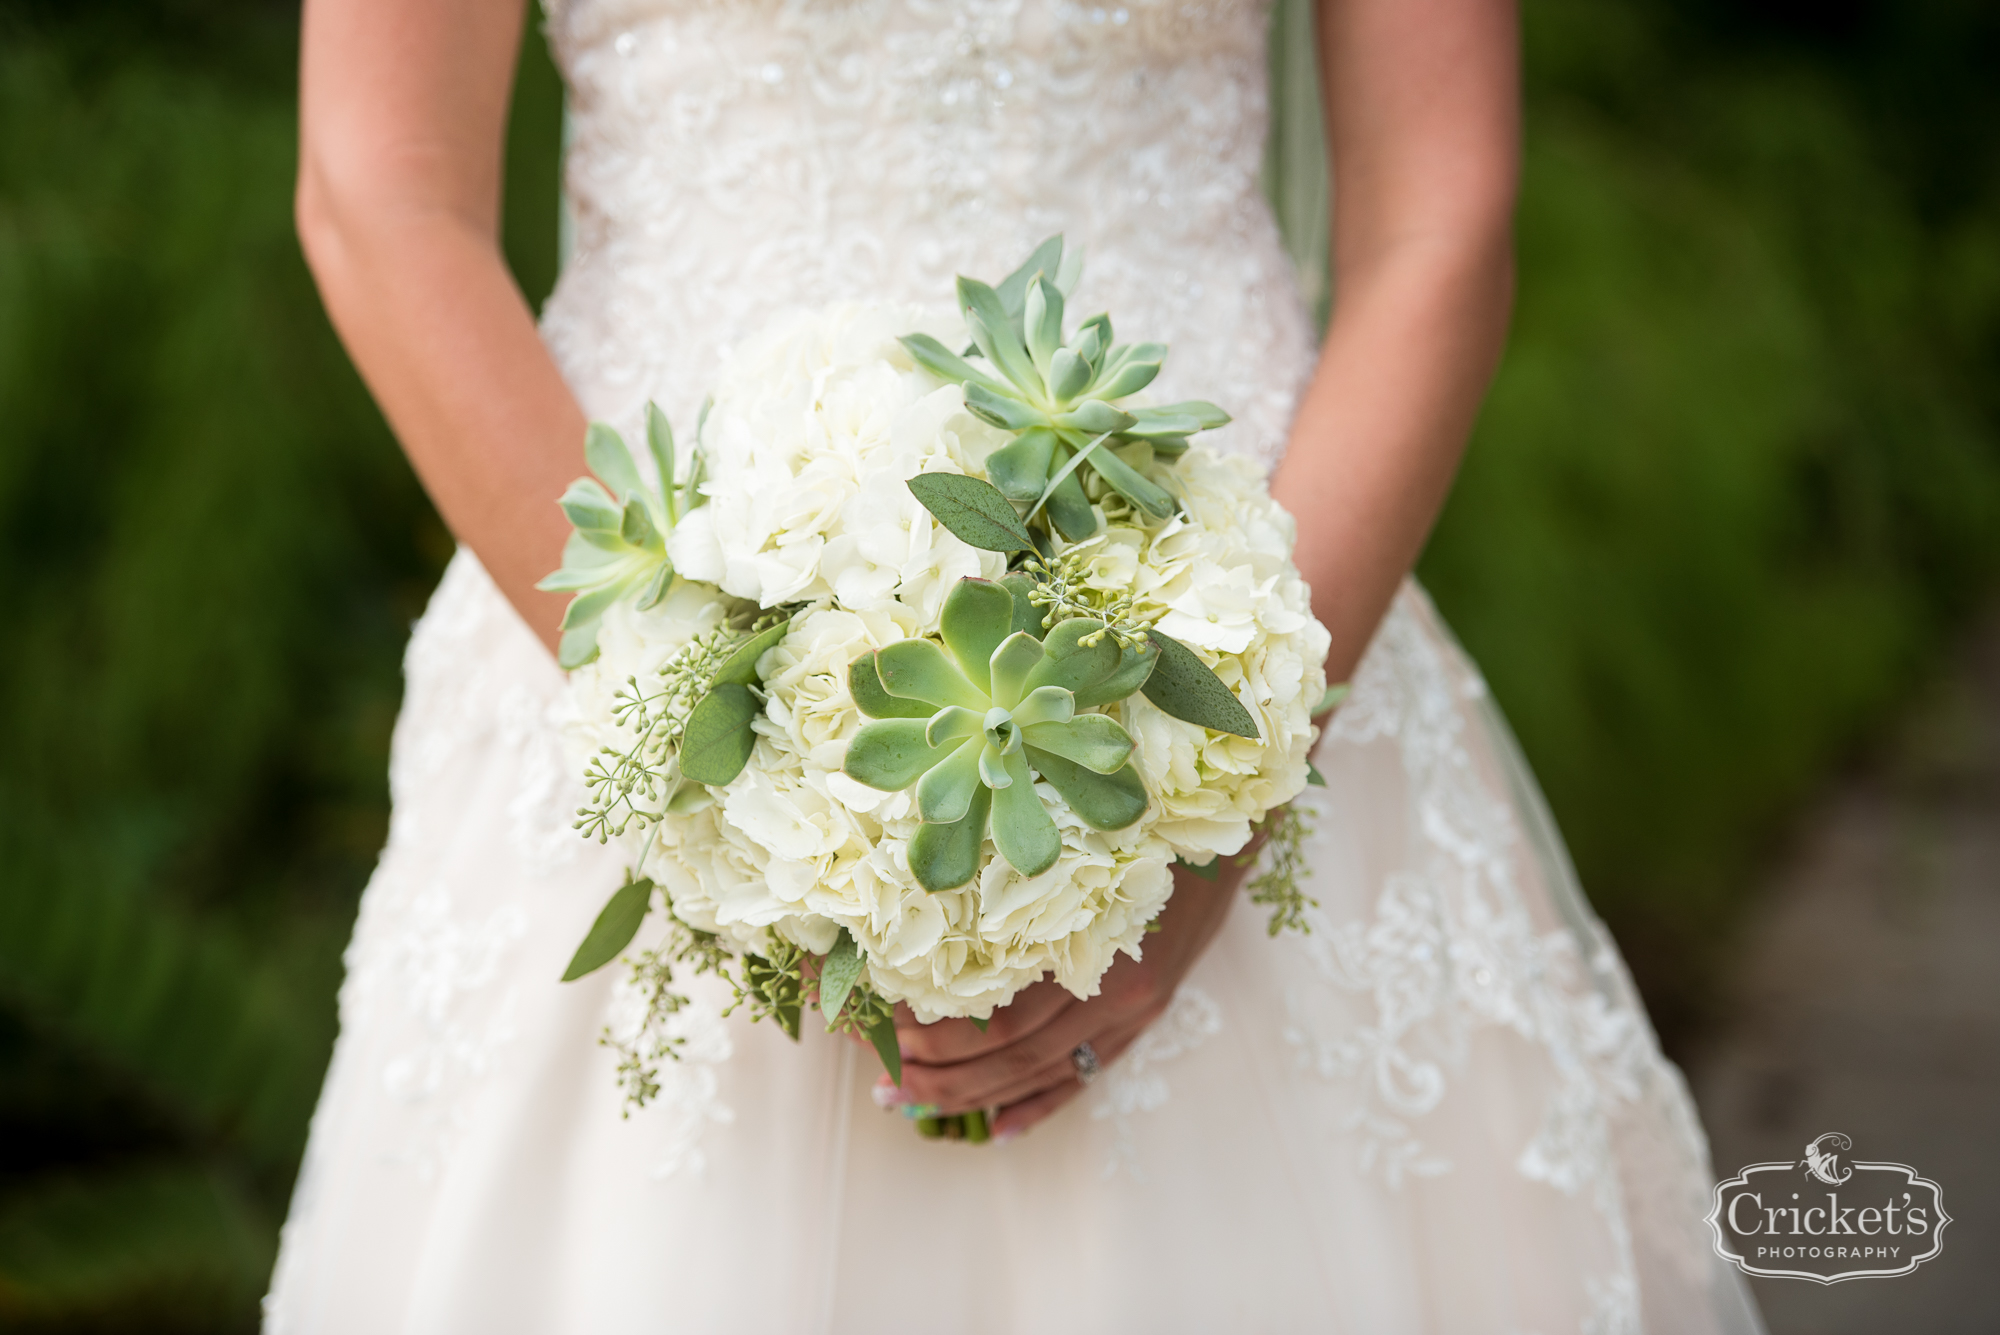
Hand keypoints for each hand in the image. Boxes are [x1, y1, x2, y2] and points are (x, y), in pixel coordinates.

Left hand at [869, 840, 1263, 1139]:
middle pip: (1013, 1053)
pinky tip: (1000, 1129)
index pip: (999, 1014)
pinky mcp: (1142, 1019)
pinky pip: (1084, 1075)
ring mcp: (1132, 1013)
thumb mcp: (1078, 841)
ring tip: (912, 1103)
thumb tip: (929, 903)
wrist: (1230, 836)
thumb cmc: (1147, 823)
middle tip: (884, 1084)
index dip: (940, 1033)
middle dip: (942, 1073)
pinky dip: (1040, 1105)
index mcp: (1091, 948)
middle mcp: (1115, 994)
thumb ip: (1016, 879)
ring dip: (974, 1094)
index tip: (885, 1032)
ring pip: (1040, 1071)